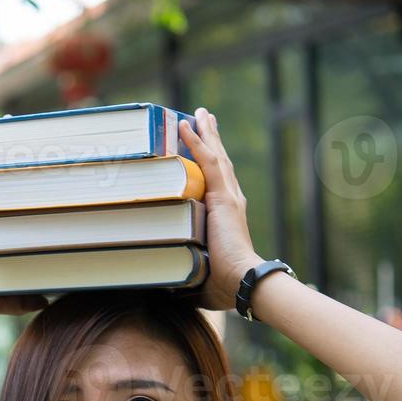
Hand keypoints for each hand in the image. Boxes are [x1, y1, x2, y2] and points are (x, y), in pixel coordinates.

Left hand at [177, 107, 265, 312]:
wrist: (242, 282)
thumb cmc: (221, 286)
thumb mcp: (195, 271)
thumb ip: (180, 269)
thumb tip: (159, 279)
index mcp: (226, 217)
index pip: (215, 183)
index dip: (208, 164)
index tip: (200, 149)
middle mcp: (230, 201)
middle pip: (219, 163)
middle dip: (210, 140)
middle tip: (202, 120)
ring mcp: (228, 197)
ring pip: (215, 156)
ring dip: (205, 133)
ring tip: (199, 114)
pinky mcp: (222, 198)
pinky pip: (208, 161)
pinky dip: (198, 141)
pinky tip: (188, 125)